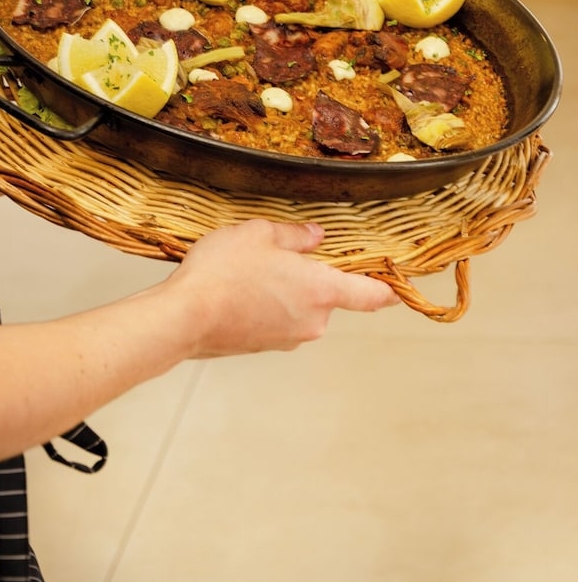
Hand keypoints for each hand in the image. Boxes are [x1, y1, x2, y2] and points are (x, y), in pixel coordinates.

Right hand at [168, 218, 398, 356]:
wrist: (184, 317)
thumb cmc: (223, 273)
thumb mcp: (260, 234)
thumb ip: (295, 235)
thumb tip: (314, 236)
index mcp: (322, 290)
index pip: (371, 295)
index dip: (387, 289)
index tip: (397, 285)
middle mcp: (313, 321)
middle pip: (327, 296)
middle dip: (308, 277)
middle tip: (277, 255)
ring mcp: (288, 338)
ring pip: (299, 307)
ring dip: (284, 291)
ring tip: (247, 271)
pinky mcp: (264, 348)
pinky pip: (276, 320)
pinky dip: (265, 306)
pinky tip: (237, 290)